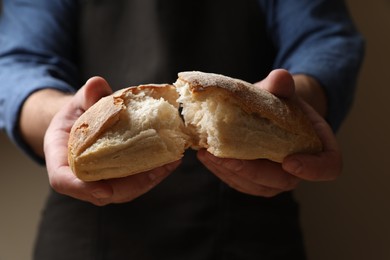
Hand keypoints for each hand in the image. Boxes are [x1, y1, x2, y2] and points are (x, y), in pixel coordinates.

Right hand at [44, 77, 179, 205]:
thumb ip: (85, 96)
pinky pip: (135, 181)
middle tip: (157, 170)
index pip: (63, 180)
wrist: (82, 124)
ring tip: (171, 162)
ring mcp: (102, 180)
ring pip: (123, 190)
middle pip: (101, 192)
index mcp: (60, 159)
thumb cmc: (76, 115)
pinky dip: (154, 172)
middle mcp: (81, 177)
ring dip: (149, 179)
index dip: (80, 188)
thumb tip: (97, 85)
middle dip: (131, 186)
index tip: (103, 191)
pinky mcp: (119, 178)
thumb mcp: (77, 102)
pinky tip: (172, 158)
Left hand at [197, 69, 341, 196]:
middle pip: (282, 181)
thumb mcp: (282, 91)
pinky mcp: (254, 181)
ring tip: (207, 154)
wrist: (269, 112)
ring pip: (256, 186)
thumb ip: (282, 87)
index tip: (289, 162)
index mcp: (318, 146)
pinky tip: (206, 155)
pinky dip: (221, 171)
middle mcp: (299, 168)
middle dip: (252, 171)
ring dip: (229, 172)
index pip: (328, 167)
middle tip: (224, 156)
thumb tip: (279, 77)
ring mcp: (275, 178)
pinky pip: (240, 182)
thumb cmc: (280, 102)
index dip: (313, 169)